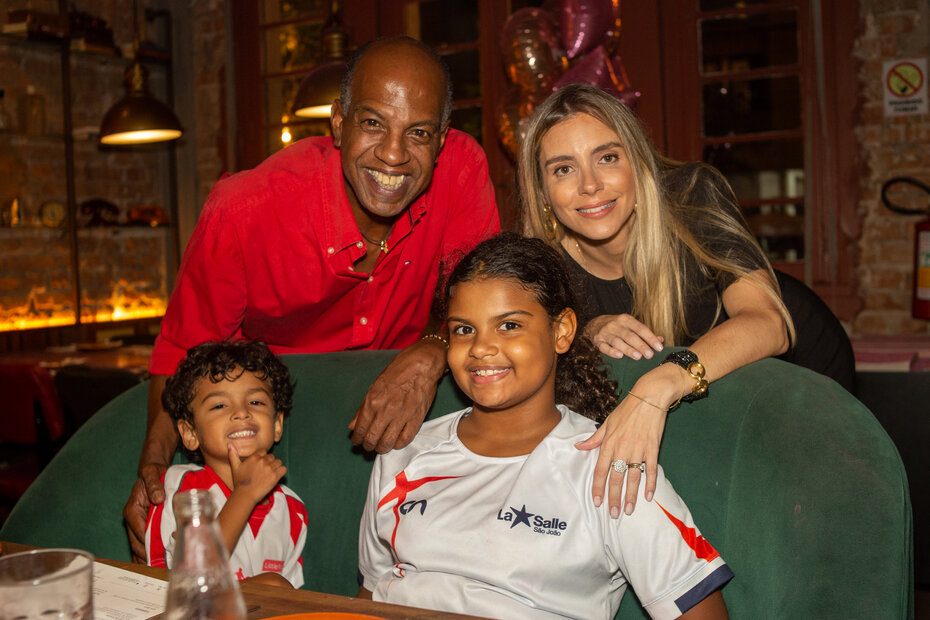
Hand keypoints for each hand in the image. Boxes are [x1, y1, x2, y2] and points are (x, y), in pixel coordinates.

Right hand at [123, 462, 166, 562]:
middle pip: (137, 544)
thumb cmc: (152, 473)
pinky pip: (142, 543)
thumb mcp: (152, 474)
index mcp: (133, 510)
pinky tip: (155, 565)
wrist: (153, 471)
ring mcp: (136, 524)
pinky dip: (147, 554)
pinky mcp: (142, 526)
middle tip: (161, 568)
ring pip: (138, 547)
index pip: (140, 532)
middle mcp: (132, 519)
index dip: (149, 544)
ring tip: (159, 570)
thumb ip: (154, 485)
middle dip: (148, 557)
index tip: (160, 555)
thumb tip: (158, 498)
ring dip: (147, 559)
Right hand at [228, 444, 285, 504]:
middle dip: (270, 462)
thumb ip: (233, 454)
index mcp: (253, 457)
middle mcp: (262, 461)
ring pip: (278, 462)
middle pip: (272, 457)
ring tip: (271, 474)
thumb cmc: (239, 482)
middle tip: (265, 471)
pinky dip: (281, 472)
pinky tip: (276, 476)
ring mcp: (269, 468)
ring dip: (276, 467)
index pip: (264, 451)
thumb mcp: (234, 467)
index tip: (261, 465)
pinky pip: (283, 469)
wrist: (245, 495)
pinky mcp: (275, 476)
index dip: (263, 457)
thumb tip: (229, 444)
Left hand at [349, 338, 445, 452]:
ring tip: (381, 447)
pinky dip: (398, 444)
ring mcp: (402, 416)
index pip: (360, 429)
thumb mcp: (374, 387)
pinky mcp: (416, 419)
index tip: (357, 442)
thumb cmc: (396, 373)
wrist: (420, 366)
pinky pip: (405, 439)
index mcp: (373, 402)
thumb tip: (352, 426)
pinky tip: (395, 442)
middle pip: (372, 439)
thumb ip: (362, 409)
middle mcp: (386, 411)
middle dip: (368, 446)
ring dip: (382, 448)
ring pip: (388, 442)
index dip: (357, 439)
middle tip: (368, 446)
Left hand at [575, 364, 684, 516]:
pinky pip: (651, 469)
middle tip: (613, 514)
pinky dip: (651, 483)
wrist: (649, 397)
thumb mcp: (607, 423)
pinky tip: (648, 496)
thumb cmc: (626, 410)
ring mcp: (638, 449)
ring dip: (631, 495)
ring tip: (629, 510)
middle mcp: (622, 448)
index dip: (598, 487)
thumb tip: (578, 446)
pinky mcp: (653, 448)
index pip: (600, 470)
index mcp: (608, 443)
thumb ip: (594, 439)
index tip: (596, 502)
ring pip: (633, 477)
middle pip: (616, 478)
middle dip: (614, 498)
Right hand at [585, 314, 663, 359]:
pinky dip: (612, 351)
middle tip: (650, 355)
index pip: (640, 328)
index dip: (650, 338)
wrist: (595, 324)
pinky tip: (619, 355)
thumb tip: (660, 340)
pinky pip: (604, 347)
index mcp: (626, 320)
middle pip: (630, 336)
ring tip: (638, 357)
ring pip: (618, 342)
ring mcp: (606, 333)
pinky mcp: (598, 341)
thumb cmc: (618, 327)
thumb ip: (645, 333)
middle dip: (641, 345)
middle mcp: (616, 325)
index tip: (659, 347)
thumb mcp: (630, 325)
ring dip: (628, 349)